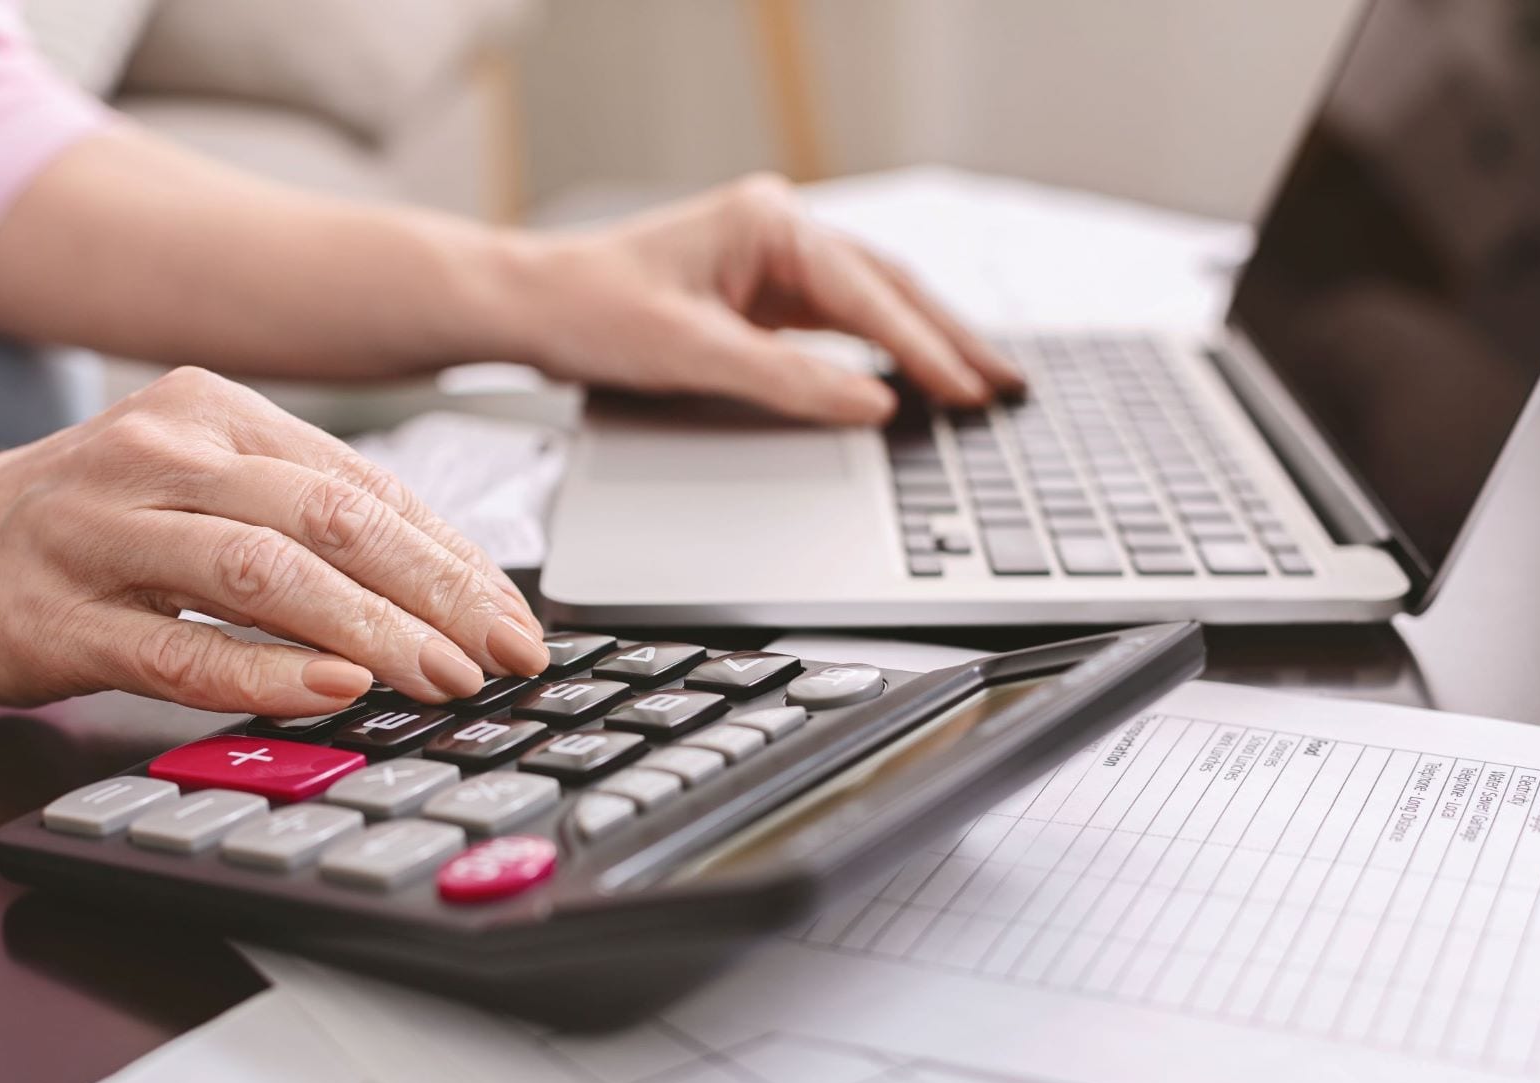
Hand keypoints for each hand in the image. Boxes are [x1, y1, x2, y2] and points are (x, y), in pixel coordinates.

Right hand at [0, 367, 547, 714]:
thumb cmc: (90, 520)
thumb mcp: (200, 481)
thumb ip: (302, 516)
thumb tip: (443, 585)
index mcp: (217, 410)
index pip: (365, 484)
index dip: (451, 555)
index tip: (512, 614)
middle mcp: (166, 453)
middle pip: (332, 519)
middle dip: (437, 592)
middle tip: (505, 652)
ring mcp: (108, 531)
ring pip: (267, 574)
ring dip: (373, 632)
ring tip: (446, 677)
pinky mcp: (63, 616)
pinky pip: (181, 647)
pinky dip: (267, 671)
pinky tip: (336, 691)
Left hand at [517, 173, 1023, 424]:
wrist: (532, 306)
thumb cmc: (592, 311)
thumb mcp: (691, 353)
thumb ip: (787, 379)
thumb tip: (872, 402)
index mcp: (769, 223)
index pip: (867, 292)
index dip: (923, 349)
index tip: (967, 392)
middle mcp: (779, 231)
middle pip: (889, 287)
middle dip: (949, 338)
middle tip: (1007, 385)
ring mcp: (773, 260)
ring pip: (872, 302)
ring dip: (924, 342)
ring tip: (980, 382)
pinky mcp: (761, 293)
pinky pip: (840, 321)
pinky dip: (881, 349)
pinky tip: (912, 376)